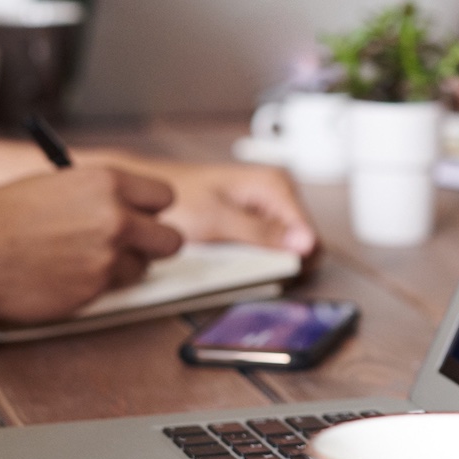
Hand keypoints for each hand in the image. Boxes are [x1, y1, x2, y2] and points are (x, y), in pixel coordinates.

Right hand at [0, 167, 183, 321]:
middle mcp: (116, 218)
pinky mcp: (91, 292)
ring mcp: (107, 258)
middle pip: (169, 239)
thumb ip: (93, 198)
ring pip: (142, 269)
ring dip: (121, 269)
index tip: (139, 217)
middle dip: (151, 245)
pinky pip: (111, 292)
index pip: (162, 197)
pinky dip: (95, 288)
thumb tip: (119, 209)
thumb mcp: (52, 187)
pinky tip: (63, 278)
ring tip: (82, 263)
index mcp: (105, 181)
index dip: (150, 210)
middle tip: (127, 247)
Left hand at [114, 159, 316, 255]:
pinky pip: (267, 250)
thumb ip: (262, 234)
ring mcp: (267, 210)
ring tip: (233, 262)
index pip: (310, 237)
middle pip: (300, 246)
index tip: (269, 273)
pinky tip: (231, 259)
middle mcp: (277, 195)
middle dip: (278, 264)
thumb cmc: (177, 200)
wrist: (149, 198)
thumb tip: (304, 244)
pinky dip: (252, 260)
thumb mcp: (218, 220)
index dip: (293, 261)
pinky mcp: (255, 225)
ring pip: (285, 251)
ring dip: (264, 264)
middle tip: (245, 268)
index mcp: (276, 186)